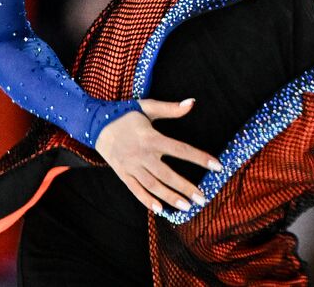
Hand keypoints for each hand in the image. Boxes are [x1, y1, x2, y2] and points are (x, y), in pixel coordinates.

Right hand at [93, 98, 223, 213]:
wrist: (95, 124)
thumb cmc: (126, 114)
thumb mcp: (148, 107)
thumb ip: (171, 108)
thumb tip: (192, 102)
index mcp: (152, 138)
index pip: (181, 150)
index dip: (200, 158)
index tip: (217, 166)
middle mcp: (142, 155)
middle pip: (168, 174)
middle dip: (186, 187)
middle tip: (203, 198)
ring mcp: (131, 167)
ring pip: (153, 186)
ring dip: (170, 197)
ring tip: (187, 207)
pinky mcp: (123, 174)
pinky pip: (136, 190)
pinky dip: (147, 201)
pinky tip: (161, 210)